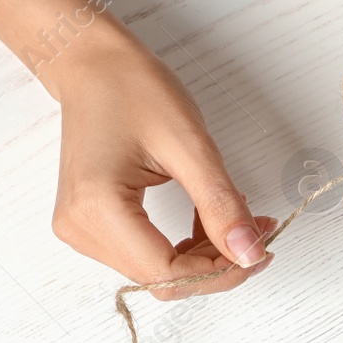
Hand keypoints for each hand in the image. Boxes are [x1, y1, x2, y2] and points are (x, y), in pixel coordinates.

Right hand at [43, 31, 273, 300]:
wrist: (93, 64)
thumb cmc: (133, 89)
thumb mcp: (191, 145)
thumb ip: (221, 206)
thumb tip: (250, 254)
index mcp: (98, 208)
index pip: (168, 274)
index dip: (221, 273)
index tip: (261, 251)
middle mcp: (81, 228)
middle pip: (162, 278)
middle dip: (216, 263)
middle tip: (255, 230)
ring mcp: (81, 229)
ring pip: (157, 270)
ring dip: (203, 255)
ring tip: (234, 216)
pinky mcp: (90, 223)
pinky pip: (146, 253)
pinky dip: (184, 245)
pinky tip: (206, 219)